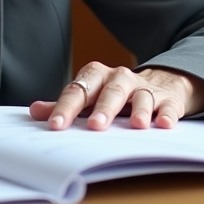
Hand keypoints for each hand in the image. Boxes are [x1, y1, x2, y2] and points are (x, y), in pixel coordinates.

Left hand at [28, 63, 203, 130]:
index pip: (78, 91)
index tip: (56, 126)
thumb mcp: (90, 97)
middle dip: (103, 109)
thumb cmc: (116, 95)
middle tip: (96, 127)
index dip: (66, 108)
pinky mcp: (168, 99)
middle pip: (111, 91)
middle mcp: (120, 78)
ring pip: (141, 96)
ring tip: (138, 125)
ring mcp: (145, 88)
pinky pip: (168, 106)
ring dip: (140, 110)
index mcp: (96, 77)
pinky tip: (164, 124)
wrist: (161, 83)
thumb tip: (35, 111)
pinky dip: (167, 114)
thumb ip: (66, 105)